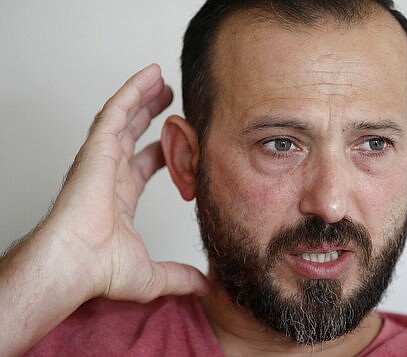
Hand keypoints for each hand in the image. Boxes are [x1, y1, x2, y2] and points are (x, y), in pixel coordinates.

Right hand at [46, 64, 208, 301]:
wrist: (75, 264)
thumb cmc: (100, 270)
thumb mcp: (152, 274)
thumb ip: (179, 277)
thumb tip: (205, 286)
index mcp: (118, 197)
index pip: (142, 166)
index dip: (161, 152)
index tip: (179, 143)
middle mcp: (108, 174)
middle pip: (132, 134)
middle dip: (150, 115)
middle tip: (170, 100)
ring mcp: (101, 159)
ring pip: (124, 117)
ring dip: (143, 96)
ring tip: (161, 79)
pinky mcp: (97, 148)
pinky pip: (116, 111)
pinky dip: (132, 90)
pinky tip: (150, 74)